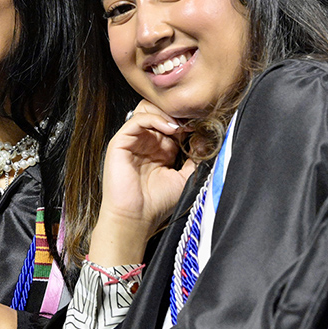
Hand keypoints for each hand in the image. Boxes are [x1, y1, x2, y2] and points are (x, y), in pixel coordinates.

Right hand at [91, 100, 195, 265]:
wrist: (135, 218)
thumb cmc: (157, 203)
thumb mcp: (184, 178)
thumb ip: (195, 159)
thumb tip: (206, 140)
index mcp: (159, 150)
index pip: (171, 123)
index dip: (186, 121)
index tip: (202, 124)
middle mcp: (145, 142)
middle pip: (158, 111)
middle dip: (175, 113)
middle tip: (192, 121)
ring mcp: (132, 141)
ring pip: (146, 110)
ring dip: (166, 114)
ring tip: (181, 125)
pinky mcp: (121, 142)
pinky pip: (137, 119)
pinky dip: (155, 119)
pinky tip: (170, 129)